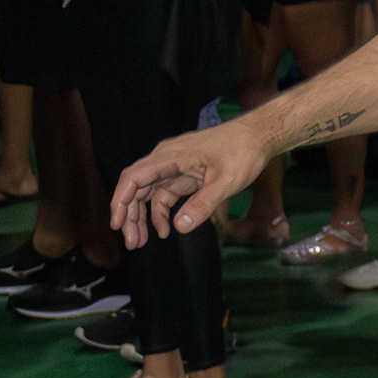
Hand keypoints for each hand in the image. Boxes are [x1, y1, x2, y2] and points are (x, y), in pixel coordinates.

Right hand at [112, 117, 270, 247]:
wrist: (260, 135)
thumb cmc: (243, 153)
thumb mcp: (226, 181)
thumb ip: (202, 204)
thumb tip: (179, 227)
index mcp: (170, 156)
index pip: (133, 178)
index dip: (120, 201)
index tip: (117, 224)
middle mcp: (167, 159)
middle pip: (137, 188)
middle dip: (131, 216)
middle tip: (133, 243)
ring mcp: (176, 165)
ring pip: (150, 192)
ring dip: (144, 216)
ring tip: (142, 241)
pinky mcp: (186, 172)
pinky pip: (166, 192)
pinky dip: (162, 210)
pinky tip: (166, 228)